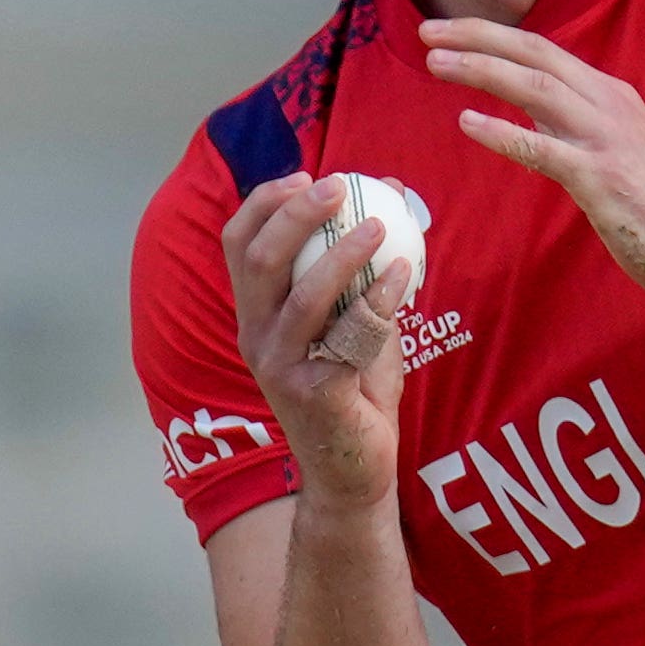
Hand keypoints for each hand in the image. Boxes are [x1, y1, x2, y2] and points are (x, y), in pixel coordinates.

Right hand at [225, 173, 413, 512]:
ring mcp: (281, 366)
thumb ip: (364, 271)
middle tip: (337, 185)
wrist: (354, 470)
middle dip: (293, 214)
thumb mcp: (355, 321)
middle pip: (258, 260)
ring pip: (301, 296)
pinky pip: (349, 335)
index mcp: (258, 313)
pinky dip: (379, 299)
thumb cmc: (355, 390)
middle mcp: (257, 336)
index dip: (263, 203)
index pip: (238, 245)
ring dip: (341, 253)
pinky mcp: (315, 392)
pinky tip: (406, 274)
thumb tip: (392, 197)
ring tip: (379, 225)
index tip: (305, 175)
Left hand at [424, 18, 644, 307]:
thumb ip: (577, 127)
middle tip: (428, 30)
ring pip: (535, 88)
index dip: (492, 35)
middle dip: (477, 36)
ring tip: (435, 63)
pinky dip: (503, 133)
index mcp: (612, 96)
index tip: (449, 31)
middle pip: (535, 53)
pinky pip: (542, 149)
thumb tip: (532, 117)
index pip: (544, 51)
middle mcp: (609, 105)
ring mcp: (606, 139)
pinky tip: (467, 123)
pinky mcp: (601, 178)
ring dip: (481, 70)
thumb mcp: (618, 150)